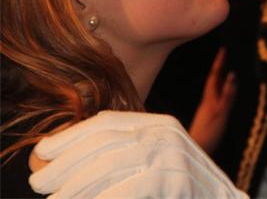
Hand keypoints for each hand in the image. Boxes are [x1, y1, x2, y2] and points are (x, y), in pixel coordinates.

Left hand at [29, 110, 247, 198]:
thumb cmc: (180, 192)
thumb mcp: (152, 164)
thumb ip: (123, 156)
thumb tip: (65, 160)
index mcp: (160, 124)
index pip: (108, 122)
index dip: (72, 136)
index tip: (43, 152)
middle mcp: (168, 133)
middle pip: (105, 142)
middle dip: (66, 163)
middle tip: (39, 182)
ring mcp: (175, 156)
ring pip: (112, 164)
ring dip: (76, 184)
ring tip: (55, 198)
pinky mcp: (178, 181)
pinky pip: (132, 187)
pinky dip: (104, 198)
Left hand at [189, 47, 237, 154]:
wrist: (196, 150)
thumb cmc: (209, 132)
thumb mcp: (221, 112)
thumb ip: (228, 94)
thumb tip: (233, 74)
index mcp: (210, 97)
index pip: (215, 75)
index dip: (219, 62)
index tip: (224, 48)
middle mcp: (208, 101)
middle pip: (214, 80)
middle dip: (220, 67)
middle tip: (228, 55)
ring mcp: (208, 110)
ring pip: (216, 89)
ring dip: (222, 79)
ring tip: (230, 70)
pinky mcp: (210, 118)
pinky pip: (219, 98)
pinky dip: (224, 92)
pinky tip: (229, 95)